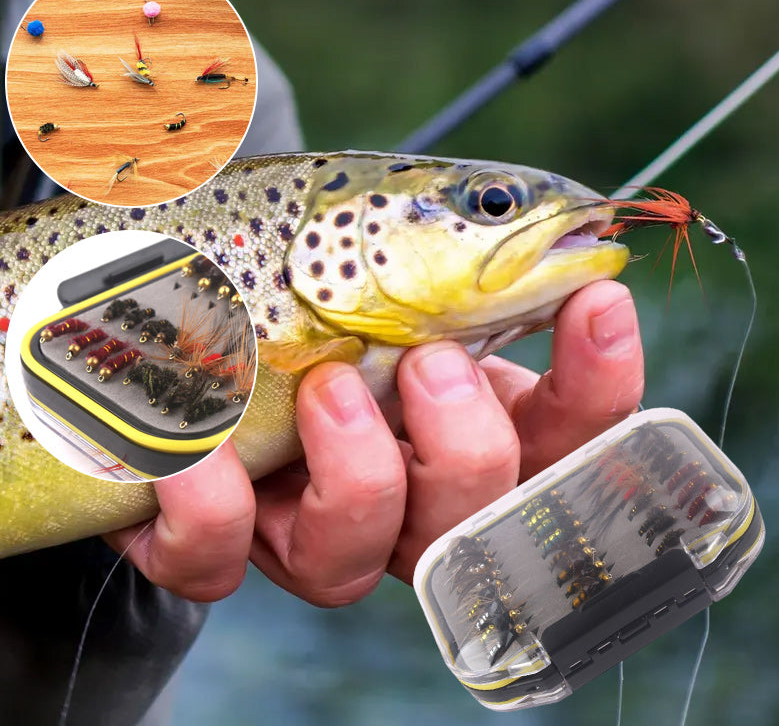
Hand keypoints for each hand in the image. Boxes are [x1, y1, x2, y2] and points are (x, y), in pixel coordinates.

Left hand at [106, 279, 642, 604]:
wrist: (179, 297)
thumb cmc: (294, 262)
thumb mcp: (371, 239)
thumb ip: (447, 239)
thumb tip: (536, 208)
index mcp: (448, 421)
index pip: (558, 437)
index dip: (599, 389)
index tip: (598, 296)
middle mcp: (388, 490)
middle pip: (471, 526)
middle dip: (470, 449)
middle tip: (433, 359)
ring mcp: (294, 522)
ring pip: (350, 568)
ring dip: (359, 479)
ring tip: (329, 387)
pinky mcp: (207, 536)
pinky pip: (216, 564)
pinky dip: (214, 512)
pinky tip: (202, 448)